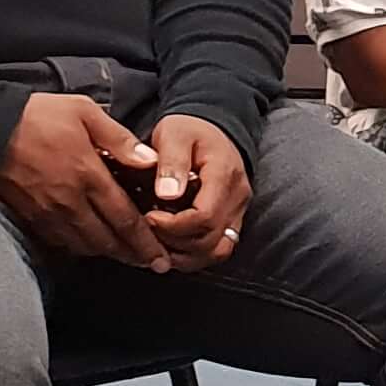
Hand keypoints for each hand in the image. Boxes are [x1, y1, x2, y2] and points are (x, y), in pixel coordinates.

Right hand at [0, 92, 167, 267]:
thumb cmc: (37, 115)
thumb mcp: (84, 112)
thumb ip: (120, 139)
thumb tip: (150, 161)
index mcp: (88, 176)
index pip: (125, 219)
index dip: (146, 243)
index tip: (161, 258)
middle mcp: (70, 201)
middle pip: (107, 241)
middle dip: (132, 255)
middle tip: (152, 264)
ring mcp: (48, 212)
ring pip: (84, 245)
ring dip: (107, 253)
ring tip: (126, 255)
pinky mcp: (30, 216)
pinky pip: (60, 241)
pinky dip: (79, 247)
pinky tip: (90, 243)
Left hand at [141, 116, 251, 267]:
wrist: (212, 129)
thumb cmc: (189, 130)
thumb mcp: (174, 134)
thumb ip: (172, 162)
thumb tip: (166, 194)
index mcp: (224, 175)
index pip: (205, 217)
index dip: (173, 226)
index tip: (148, 217)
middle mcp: (237, 199)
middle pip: (210, 240)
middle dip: (174, 242)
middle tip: (147, 230)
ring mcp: (237, 212)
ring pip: (217, 252)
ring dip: (185, 255)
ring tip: (157, 243)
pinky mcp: (232, 221)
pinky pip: (217, 249)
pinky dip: (193, 255)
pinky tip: (170, 247)